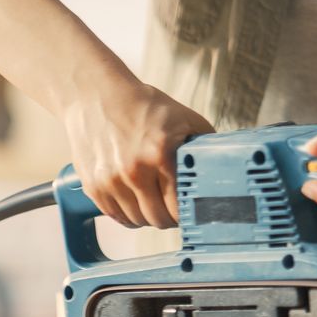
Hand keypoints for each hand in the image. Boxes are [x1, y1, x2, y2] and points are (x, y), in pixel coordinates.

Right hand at [61, 76, 213, 228]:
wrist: (97, 96)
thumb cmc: (145, 107)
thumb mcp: (185, 119)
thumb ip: (206, 147)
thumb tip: (224, 170)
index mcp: (161, 153)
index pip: (180, 207)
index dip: (190, 212)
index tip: (193, 210)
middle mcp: (134, 170)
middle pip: (159, 219)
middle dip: (171, 217)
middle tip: (175, 208)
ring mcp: (110, 180)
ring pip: (138, 220)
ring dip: (149, 216)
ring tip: (155, 201)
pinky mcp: (93, 185)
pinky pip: (116, 216)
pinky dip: (128, 215)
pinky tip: (136, 202)